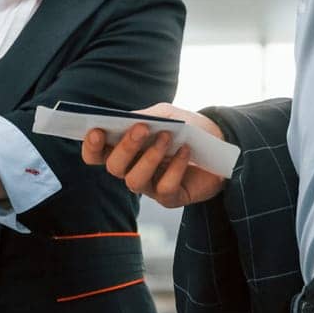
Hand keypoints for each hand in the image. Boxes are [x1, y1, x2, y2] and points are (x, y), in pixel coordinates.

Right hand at [81, 104, 226, 208]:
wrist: (223, 142)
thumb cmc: (188, 128)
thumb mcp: (165, 114)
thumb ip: (144, 116)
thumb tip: (126, 121)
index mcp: (125, 149)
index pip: (97, 154)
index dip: (91, 147)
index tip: (96, 131)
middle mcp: (133, 169)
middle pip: (114, 167)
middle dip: (125, 148)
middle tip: (142, 128)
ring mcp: (151, 186)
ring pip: (135, 181)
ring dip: (150, 157)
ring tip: (167, 137)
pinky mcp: (171, 198)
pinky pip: (165, 189)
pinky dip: (175, 168)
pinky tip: (185, 151)